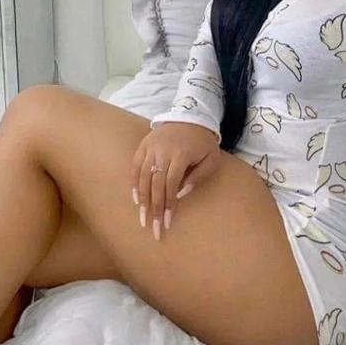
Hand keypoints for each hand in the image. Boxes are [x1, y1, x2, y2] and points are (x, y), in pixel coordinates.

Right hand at [129, 123, 221, 240]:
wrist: (191, 116)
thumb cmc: (204, 142)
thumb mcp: (211, 159)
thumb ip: (198, 177)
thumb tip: (181, 194)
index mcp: (181, 154)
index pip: (171, 185)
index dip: (168, 205)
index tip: (167, 222)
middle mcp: (162, 151)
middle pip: (155, 184)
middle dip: (153, 208)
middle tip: (153, 228)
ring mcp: (151, 147)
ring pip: (143, 177)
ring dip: (142, 200)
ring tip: (143, 218)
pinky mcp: (143, 145)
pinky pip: (135, 166)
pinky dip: (134, 183)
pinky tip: (136, 199)